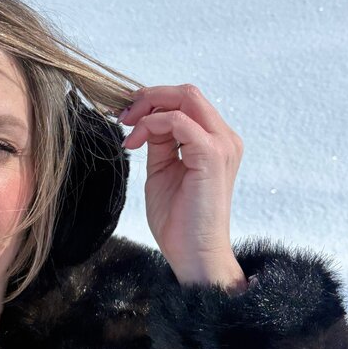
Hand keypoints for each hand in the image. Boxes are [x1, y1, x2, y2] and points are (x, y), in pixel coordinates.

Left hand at [118, 84, 245, 286]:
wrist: (195, 255)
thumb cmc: (179, 222)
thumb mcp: (163, 172)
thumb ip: (160, 144)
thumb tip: (147, 121)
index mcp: (215, 141)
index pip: (186, 103)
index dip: (153, 103)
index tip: (126, 119)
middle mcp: (224, 138)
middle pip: (187, 93)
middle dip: (149, 97)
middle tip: (123, 117)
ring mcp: (222, 145)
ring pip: (186, 98)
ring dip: (148, 108)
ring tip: (127, 130)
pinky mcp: (212, 155)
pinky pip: (179, 121)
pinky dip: (152, 124)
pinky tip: (134, 143)